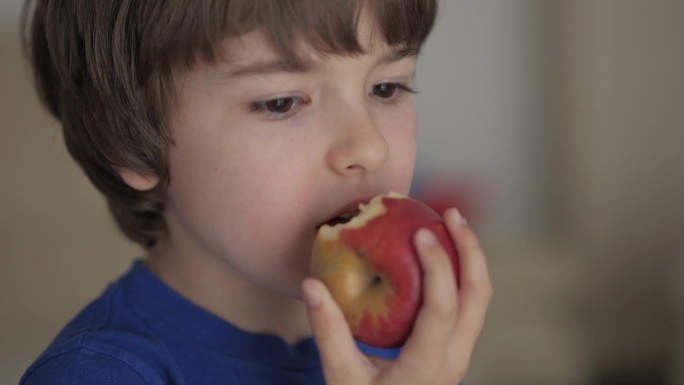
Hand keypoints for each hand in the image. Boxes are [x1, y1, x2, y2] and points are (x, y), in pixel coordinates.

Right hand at [301, 208, 491, 384]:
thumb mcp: (342, 377)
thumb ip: (328, 332)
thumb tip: (310, 285)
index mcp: (428, 366)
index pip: (443, 308)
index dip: (437, 265)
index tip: (421, 231)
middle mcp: (455, 358)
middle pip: (479, 295)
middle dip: (470, 249)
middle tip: (452, 214)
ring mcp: (460, 353)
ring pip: (480, 298)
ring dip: (470, 258)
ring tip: (452, 223)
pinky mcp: (456, 348)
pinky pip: (469, 304)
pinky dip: (460, 273)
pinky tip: (440, 253)